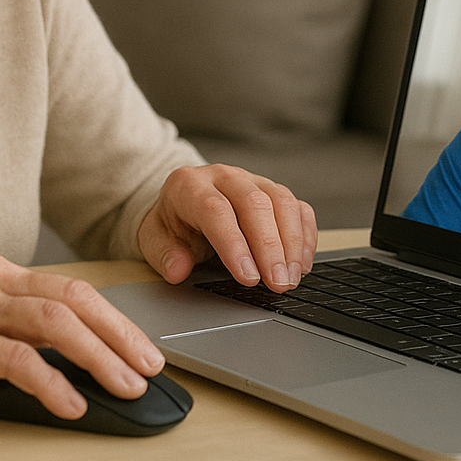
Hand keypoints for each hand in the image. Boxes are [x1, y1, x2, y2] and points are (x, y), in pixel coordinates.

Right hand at [0, 254, 162, 418]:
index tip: (143, 348)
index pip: (72, 289)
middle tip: (151, 368)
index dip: (116, 319)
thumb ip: (9, 328)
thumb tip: (68, 361)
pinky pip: (13, 358)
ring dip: (98, 357)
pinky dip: (50, 381)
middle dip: (121, 335)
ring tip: (123, 386)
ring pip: (53, 323)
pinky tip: (69, 402)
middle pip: (74, 299)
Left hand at [138, 164, 317, 291]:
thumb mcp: (154, 239)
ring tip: (291, 278)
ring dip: (292, 243)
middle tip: (278, 284)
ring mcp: (253, 180)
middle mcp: (224, 177)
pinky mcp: (274, 191)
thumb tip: (178, 270)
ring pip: (282, 202)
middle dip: (270, 248)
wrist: (183, 202)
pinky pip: (298, 208)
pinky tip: (301, 264)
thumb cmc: (173, 224)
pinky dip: (305, 236)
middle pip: (255, 204)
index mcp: (189, 185)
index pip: (216, 211)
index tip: (248, 277)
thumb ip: (164, 255)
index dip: (234, 245)